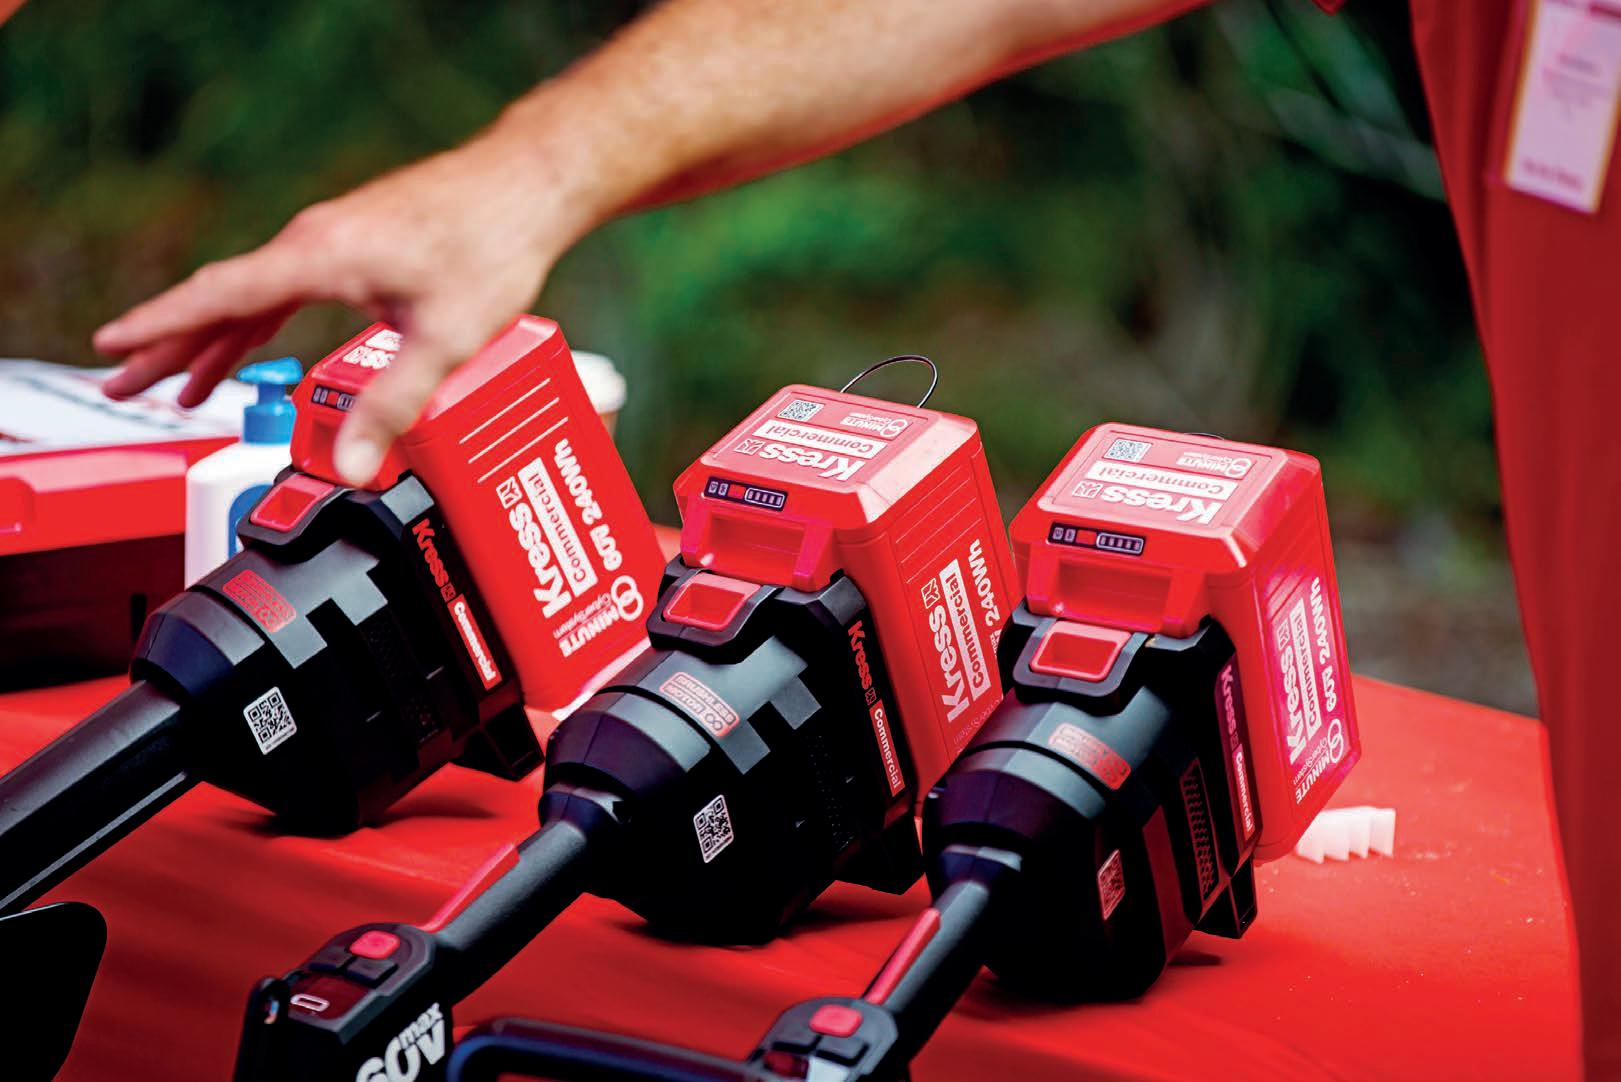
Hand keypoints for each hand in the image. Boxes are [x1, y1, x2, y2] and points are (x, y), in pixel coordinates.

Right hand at [94, 131, 579, 484]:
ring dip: (211, 337)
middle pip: (221, 299)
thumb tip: (350, 463)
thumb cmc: (492, 243)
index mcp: (319, 256)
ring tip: (177, 384)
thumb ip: (393, 404)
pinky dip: (255, 320)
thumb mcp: (445, 339)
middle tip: (122, 385)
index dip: (160, 327)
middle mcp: (314, 240)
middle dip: (168, 344)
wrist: (525, 185)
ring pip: (252, 294)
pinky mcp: (354, 244)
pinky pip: (284, 287)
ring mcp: (331, 239)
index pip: (218, 297)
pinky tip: (246, 343)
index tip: (113, 348)